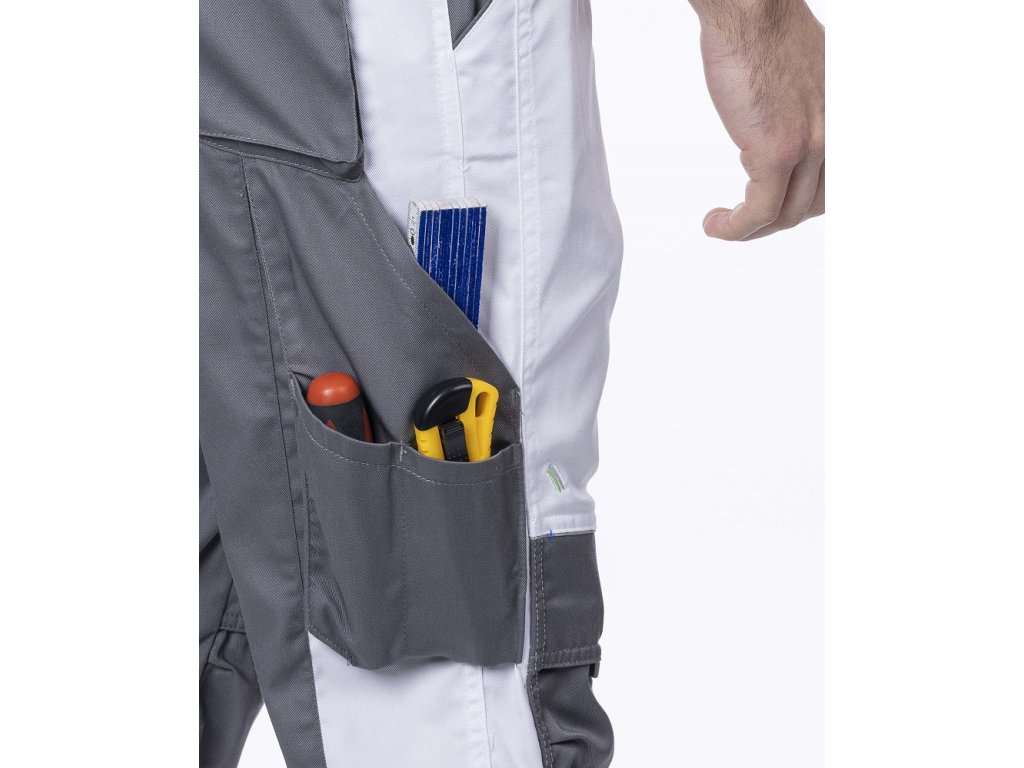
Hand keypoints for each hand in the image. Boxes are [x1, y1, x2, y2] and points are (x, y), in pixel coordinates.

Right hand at [694, 0, 824, 239]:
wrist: (749, 9)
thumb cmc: (765, 29)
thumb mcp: (803, 72)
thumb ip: (805, 105)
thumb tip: (786, 122)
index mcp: (844, 116)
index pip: (836, 181)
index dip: (804, 203)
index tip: (773, 206)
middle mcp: (837, 134)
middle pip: (812, 204)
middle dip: (776, 219)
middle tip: (744, 218)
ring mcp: (810, 146)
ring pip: (786, 214)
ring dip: (750, 228)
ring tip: (724, 223)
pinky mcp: (776, 153)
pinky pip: (760, 212)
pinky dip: (735, 228)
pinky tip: (716, 223)